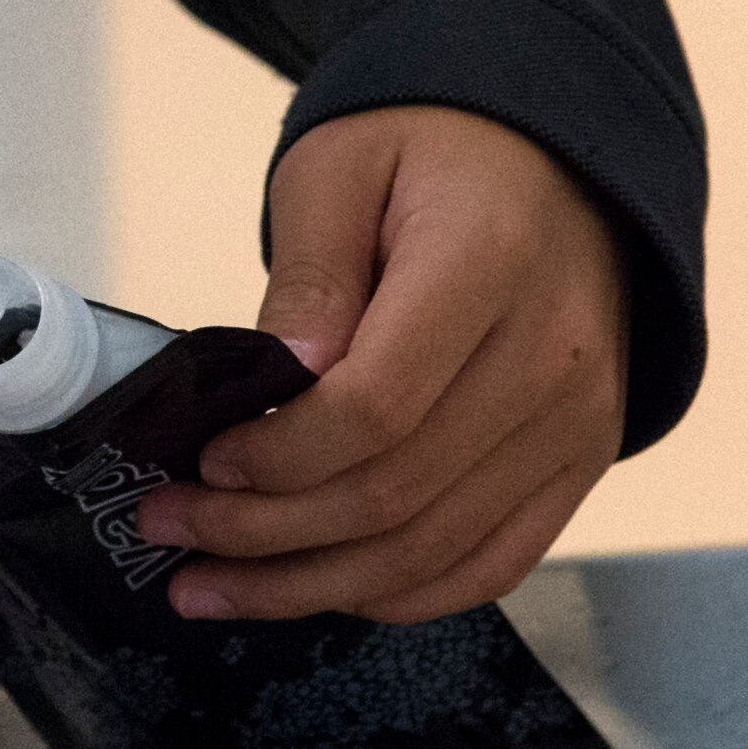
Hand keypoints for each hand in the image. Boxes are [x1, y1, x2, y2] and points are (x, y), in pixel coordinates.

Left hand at [138, 105, 628, 622]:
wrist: (555, 163)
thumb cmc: (432, 154)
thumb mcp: (340, 169)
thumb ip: (309, 275)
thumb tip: (276, 384)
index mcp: (490, 263)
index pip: (375, 408)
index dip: (276, 457)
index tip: (203, 461)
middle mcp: (552, 356)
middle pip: (394, 495)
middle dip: (263, 533)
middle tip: (169, 529)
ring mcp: (577, 422)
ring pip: (431, 552)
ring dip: (310, 586)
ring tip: (211, 586)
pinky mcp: (577, 464)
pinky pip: (488, 566)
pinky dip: (395, 595)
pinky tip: (316, 590)